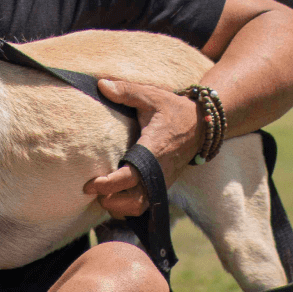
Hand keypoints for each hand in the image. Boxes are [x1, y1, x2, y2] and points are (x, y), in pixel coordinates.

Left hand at [83, 80, 202, 217]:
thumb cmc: (173, 109)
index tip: (90, 183)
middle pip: (133, 200)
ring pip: (139, 207)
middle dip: (110, 199)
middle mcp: (159, 171)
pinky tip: (115, 197)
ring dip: (119, 207)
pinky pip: (146, 205)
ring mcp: (163, 180)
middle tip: (92, 189)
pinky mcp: (164, 184)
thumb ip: (126, 91)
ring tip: (102, 194)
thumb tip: (101, 85)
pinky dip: (129, 207)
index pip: (130, 176)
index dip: (109, 184)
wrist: (202, 124)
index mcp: (153, 150)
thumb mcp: (151, 96)